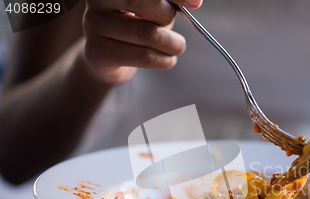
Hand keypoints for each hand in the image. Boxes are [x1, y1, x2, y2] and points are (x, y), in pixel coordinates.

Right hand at [83, 0, 201, 83]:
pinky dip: (164, 60)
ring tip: (176, 47)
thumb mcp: (154, 8)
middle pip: (141, 1)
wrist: (107, 58)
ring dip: (172, 45)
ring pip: (146, 33)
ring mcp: (93, 25)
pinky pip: (142, 56)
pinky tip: (167, 60)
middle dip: (167, 17)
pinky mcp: (97, 52)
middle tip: (177, 30)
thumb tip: (195, 1)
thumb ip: (170, 1)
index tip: (196, 3)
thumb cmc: (135, 26)